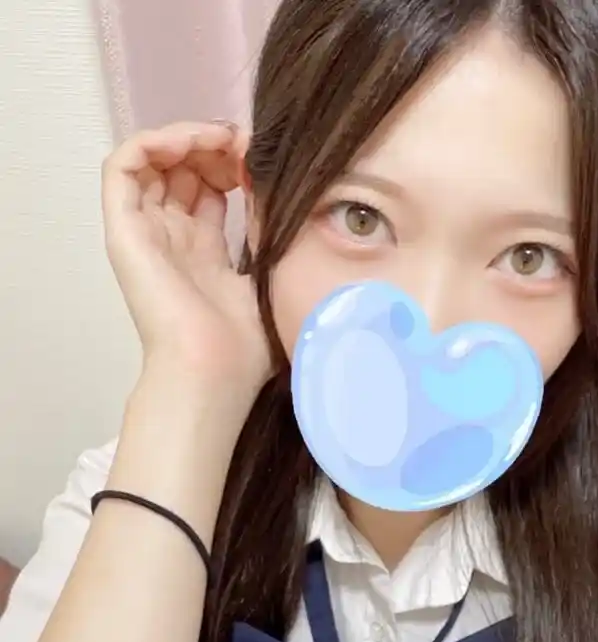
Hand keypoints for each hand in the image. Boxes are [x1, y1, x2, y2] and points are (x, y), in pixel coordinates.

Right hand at [101, 121, 270, 396]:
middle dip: (215, 146)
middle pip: (183, 170)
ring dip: (187, 137)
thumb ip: (272, 243)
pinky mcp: (124, 230)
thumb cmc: (245, 345)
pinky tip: (194, 143)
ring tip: (223, 140)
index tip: (266, 158)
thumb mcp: (269, 282)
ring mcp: (146, 232)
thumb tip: (298, 208)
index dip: (235, 164)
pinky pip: (122, 165)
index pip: (211, 189)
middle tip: (248, 145)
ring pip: (153, 161)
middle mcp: (173, 238)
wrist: (214, 371)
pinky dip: (154, 141)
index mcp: (204, 252)